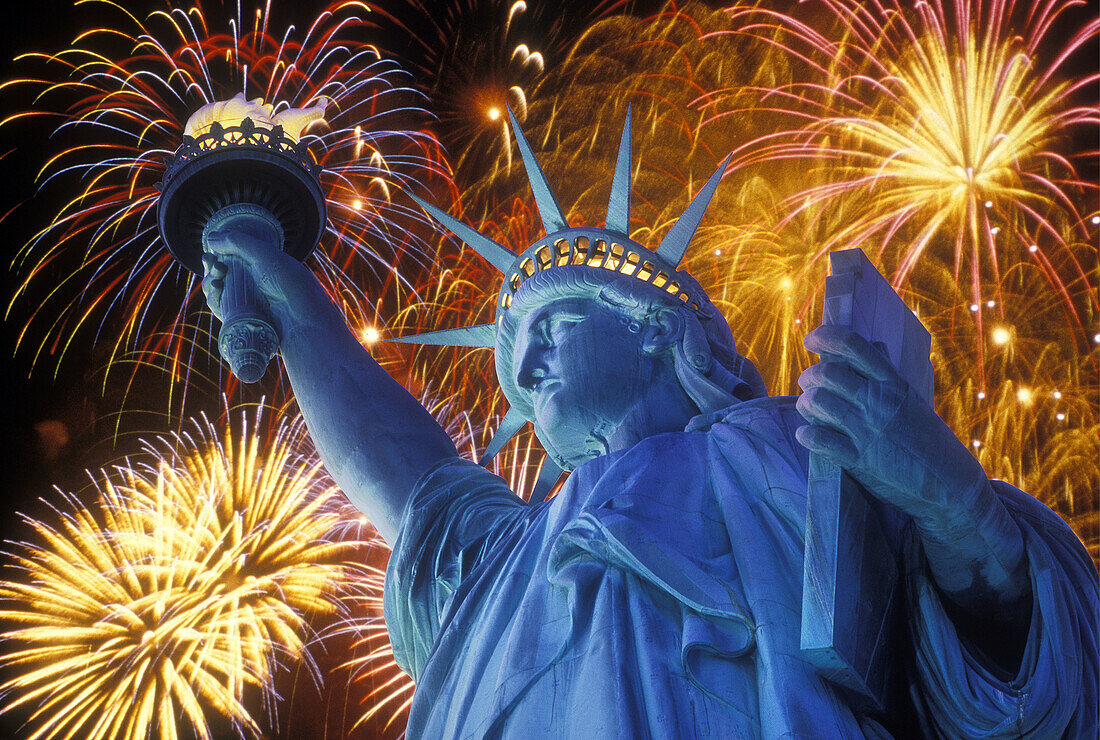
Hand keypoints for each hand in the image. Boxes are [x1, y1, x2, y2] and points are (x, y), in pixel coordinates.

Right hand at [200, 213, 325, 332]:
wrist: (301, 316)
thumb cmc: (287, 281)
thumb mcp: (264, 254)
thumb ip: (237, 242)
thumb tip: (211, 237)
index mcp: (259, 267)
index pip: (230, 260)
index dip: (216, 256)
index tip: (210, 254)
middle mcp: (251, 284)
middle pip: (220, 276)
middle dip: (211, 268)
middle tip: (213, 263)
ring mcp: (246, 302)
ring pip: (217, 292)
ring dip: (210, 283)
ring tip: (216, 279)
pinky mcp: (242, 319)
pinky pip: (221, 309)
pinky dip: (214, 299)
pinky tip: (216, 290)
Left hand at [795, 325, 985, 528]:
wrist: (949, 485)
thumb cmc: (929, 440)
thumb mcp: (912, 400)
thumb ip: (888, 374)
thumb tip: (872, 345)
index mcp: (893, 383)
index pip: (854, 345)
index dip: (826, 336)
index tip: (811, 339)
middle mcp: (878, 402)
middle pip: (827, 373)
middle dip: (809, 376)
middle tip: (808, 383)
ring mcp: (867, 431)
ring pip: (818, 402)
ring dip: (805, 403)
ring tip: (808, 408)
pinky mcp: (858, 460)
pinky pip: (818, 438)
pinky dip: (806, 433)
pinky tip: (807, 433)